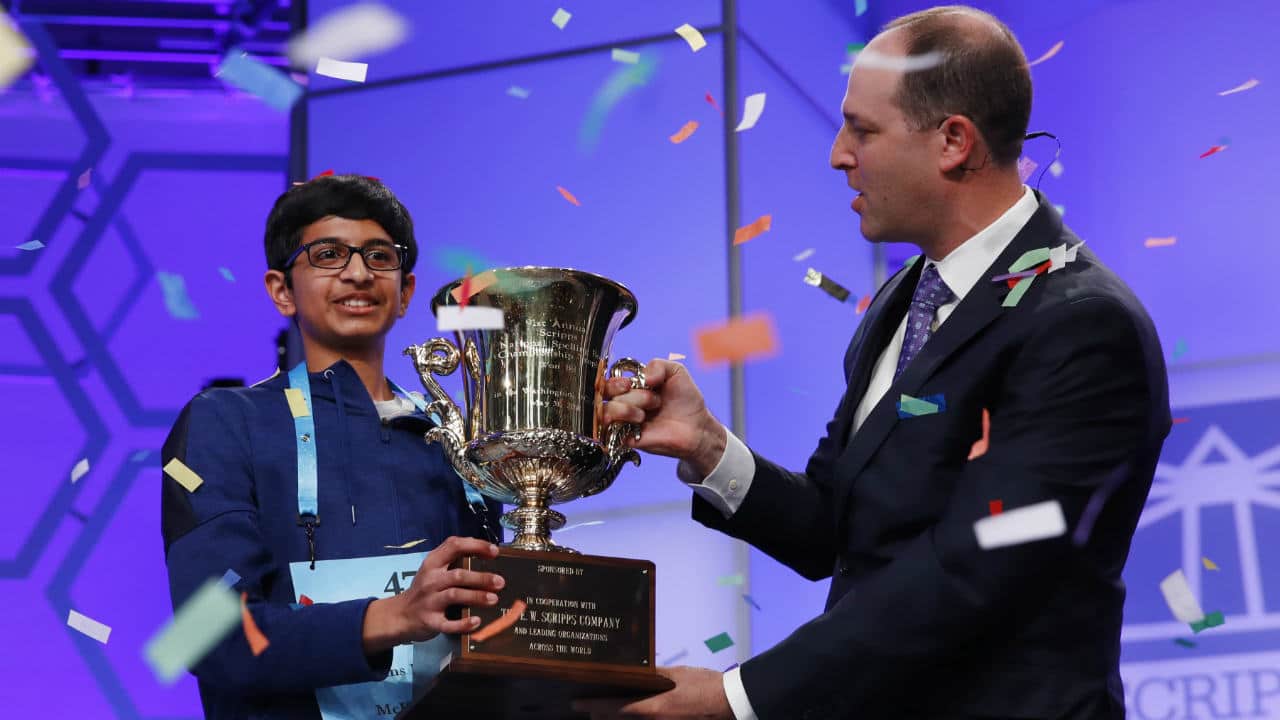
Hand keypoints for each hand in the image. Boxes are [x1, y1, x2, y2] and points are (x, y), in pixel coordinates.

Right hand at [362, 536, 503, 652]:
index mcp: (433, 563)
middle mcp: (430, 580)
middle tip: (500, 582)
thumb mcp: (432, 569)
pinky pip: (448, 623)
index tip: (495, 551)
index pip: (454, 546)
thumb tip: (487, 553)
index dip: (476, 546)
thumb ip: (453, 560)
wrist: (399, 615)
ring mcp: (429, 601)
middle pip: (458, 575)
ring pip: (455, 595)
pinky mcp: (429, 621)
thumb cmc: (424, 590)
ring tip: (493, 599)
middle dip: (481, 578)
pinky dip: (462, 623)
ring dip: (476, 596)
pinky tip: (476, 621)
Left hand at [572, 666, 733, 718]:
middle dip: (601, 715)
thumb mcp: (678, 674)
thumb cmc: (706, 686)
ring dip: (616, 719)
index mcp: (654, 708)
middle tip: (588, 706)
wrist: (732, 704)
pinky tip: (632, 716)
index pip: (614, 708)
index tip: (576, 703)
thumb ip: (655, 675)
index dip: (593, 706)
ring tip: (605, 712)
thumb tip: (636, 670)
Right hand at [601, 358, 725, 476]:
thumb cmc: (685, 400)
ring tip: (644, 414)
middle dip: (627, 393)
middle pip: (605, 394)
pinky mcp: (626, 438)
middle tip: (650, 398)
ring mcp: (624, 420)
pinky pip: (608, 431)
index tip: (630, 383)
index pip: (608, 380)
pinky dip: (621, 423)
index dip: (615, 381)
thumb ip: (658, 365)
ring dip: (626, 408)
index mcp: (632, 386)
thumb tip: (643, 377)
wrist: (697, 426)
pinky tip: (639, 422)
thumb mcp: (675, 372)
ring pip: (605, 411)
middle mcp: (625, 402)